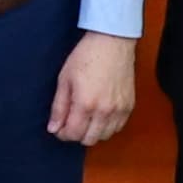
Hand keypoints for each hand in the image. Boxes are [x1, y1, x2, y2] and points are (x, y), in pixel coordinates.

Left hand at [45, 31, 135, 146]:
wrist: (112, 42)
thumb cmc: (86, 56)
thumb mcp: (65, 79)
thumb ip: (58, 107)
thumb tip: (53, 128)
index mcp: (85, 104)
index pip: (73, 134)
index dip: (62, 134)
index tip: (59, 128)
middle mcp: (104, 111)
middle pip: (89, 140)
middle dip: (76, 135)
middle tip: (71, 123)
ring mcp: (119, 110)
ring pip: (104, 136)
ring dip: (92, 132)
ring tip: (86, 118)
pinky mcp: (129, 106)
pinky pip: (118, 127)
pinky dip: (107, 126)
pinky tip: (100, 115)